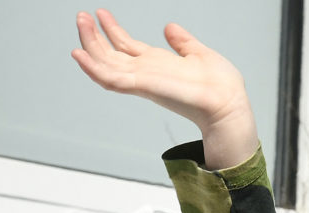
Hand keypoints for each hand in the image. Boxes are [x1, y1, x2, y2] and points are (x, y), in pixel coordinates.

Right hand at [71, 10, 258, 169]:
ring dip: (90, 44)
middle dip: (93, 35)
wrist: (227, 103)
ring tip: (80, 23)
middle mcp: (146, 72)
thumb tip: (170, 28)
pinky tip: (80, 55)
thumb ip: (182, 42)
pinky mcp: (143, 86)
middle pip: (110, 54)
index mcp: (157, 64)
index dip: (112, 30)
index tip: (101, 13)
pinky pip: (111, 80)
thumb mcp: (197, 53)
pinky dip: (93, 69)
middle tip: (81, 16)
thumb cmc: (220, 86)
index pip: (127, 46)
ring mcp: (142, 80)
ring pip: (106, 64)